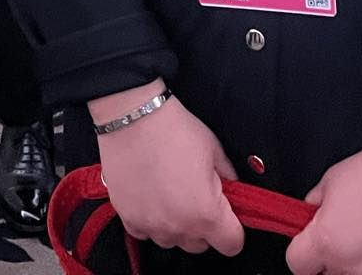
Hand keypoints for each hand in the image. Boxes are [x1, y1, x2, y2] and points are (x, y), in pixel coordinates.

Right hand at [92, 84, 243, 256]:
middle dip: (203, 226)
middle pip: (200, 245)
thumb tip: (233, 192)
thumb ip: (229, 179)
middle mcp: (178, 226)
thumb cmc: (173, 129)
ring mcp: (151, 224)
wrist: (132, 116)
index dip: (233, 230)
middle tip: (197, 196)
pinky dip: (151, 220)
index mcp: (206, 212)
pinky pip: (146, 233)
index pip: (232, 244)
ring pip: (173, 240)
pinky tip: (152, 197)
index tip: (227, 217)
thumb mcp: (214, 150)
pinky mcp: (128, 217)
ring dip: (176, 225)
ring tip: (171, 193)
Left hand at [286, 127, 361, 274]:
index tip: (310, 248)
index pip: (297, 265)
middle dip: (330, 262)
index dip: (302, 253)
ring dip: (356, 268)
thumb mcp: (330, 182)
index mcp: (326, 242)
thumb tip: (307, 220)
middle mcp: (352, 266)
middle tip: (343, 243)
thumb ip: (313, 208)